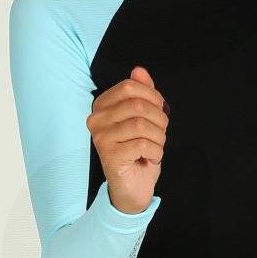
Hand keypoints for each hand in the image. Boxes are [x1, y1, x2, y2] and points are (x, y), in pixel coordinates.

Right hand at [88, 65, 167, 214]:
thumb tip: (139, 70)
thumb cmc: (138, 151)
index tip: (160, 112)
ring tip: (155, 147)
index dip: (152, 97)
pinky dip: (156, 152)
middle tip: (160, 133)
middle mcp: (96, 120)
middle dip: (159, 119)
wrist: (133, 187)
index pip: (129, 87)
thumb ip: (141, 93)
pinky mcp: (109, 156)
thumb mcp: (144, 118)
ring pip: (141, 125)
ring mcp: (101, 138)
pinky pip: (143, 145)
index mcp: (102, 106)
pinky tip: (150, 158)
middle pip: (136, 105)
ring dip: (159, 137)